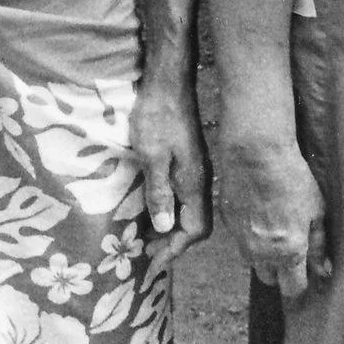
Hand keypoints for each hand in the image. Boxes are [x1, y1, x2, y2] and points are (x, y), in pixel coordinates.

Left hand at [131, 80, 211, 263]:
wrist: (168, 83)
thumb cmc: (157, 116)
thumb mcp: (152, 155)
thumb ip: (159, 192)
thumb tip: (164, 228)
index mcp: (194, 182)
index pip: (195, 229)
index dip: (175, 248)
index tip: (153, 261)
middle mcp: (200, 180)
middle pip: (195, 223)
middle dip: (173, 242)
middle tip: (145, 252)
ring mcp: (195, 170)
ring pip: (189, 210)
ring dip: (170, 227)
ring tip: (144, 237)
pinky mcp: (187, 161)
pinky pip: (182, 196)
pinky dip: (168, 209)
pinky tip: (149, 209)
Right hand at [220, 129, 327, 299]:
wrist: (255, 155)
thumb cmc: (292, 179)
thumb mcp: (316, 211)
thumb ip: (319, 245)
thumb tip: (324, 270)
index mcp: (289, 253)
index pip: (292, 288)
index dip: (299, 282)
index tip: (304, 270)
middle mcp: (262, 254)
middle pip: (269, 279)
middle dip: (279, 270)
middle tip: (289, 246)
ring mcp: (241, 241)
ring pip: (252, 262)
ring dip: (262, 254)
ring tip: (272, 227)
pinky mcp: (227, 226)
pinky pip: (239, 241)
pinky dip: (249, 235)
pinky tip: (258, 213)